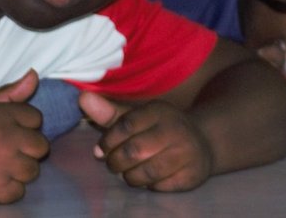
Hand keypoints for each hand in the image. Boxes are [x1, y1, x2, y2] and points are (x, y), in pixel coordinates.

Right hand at [0, 70, 47, 203]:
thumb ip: (9, 93)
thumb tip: (34, 75)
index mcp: (0, 117)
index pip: (36, 118)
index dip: (22, 125)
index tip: (5, 130)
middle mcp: (3, 142)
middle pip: (40, 146)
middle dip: (27, 148)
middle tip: (4, 149)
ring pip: (32, 171)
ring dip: (19, 170)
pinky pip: (18, 192)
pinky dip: (8, 190)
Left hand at [79, 92, 213, 191]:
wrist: (203, 142)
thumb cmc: (160, 130)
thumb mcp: (137, 118)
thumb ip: (109, 112)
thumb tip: (82, 98)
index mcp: (159, 111)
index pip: (124, 126)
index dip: (108, 141)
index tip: (102, 149)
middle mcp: (175, 129)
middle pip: (132, 152)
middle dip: (116, 162)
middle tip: (115, 163)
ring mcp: (186, 152)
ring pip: (145, 173)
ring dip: (131, 177)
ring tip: (132, 171)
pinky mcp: (192, 174)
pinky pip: (159, 187)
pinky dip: (150, 186)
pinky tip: (153, 177)